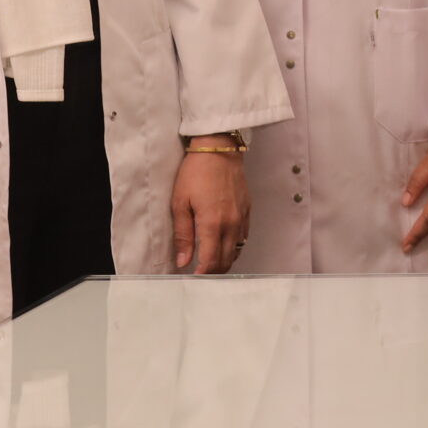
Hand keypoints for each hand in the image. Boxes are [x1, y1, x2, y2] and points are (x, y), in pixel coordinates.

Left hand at [171, 142, 249, 273]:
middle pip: (225, 259)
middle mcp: (230, 224)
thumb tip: (182, 260)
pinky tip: (224, 246)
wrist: (219, 150)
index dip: (202, 273)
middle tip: (201, 273)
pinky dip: (234, 246)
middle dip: (213, 271)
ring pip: (236, 250)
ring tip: (212, 263)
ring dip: (225, 260)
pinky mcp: (247, 210)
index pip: (210, 260)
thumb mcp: (180, 203)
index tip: (193, 277)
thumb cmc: (196, 173)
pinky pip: (243, 237)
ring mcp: (241, 217)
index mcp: (212, 223)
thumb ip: (183, 234)